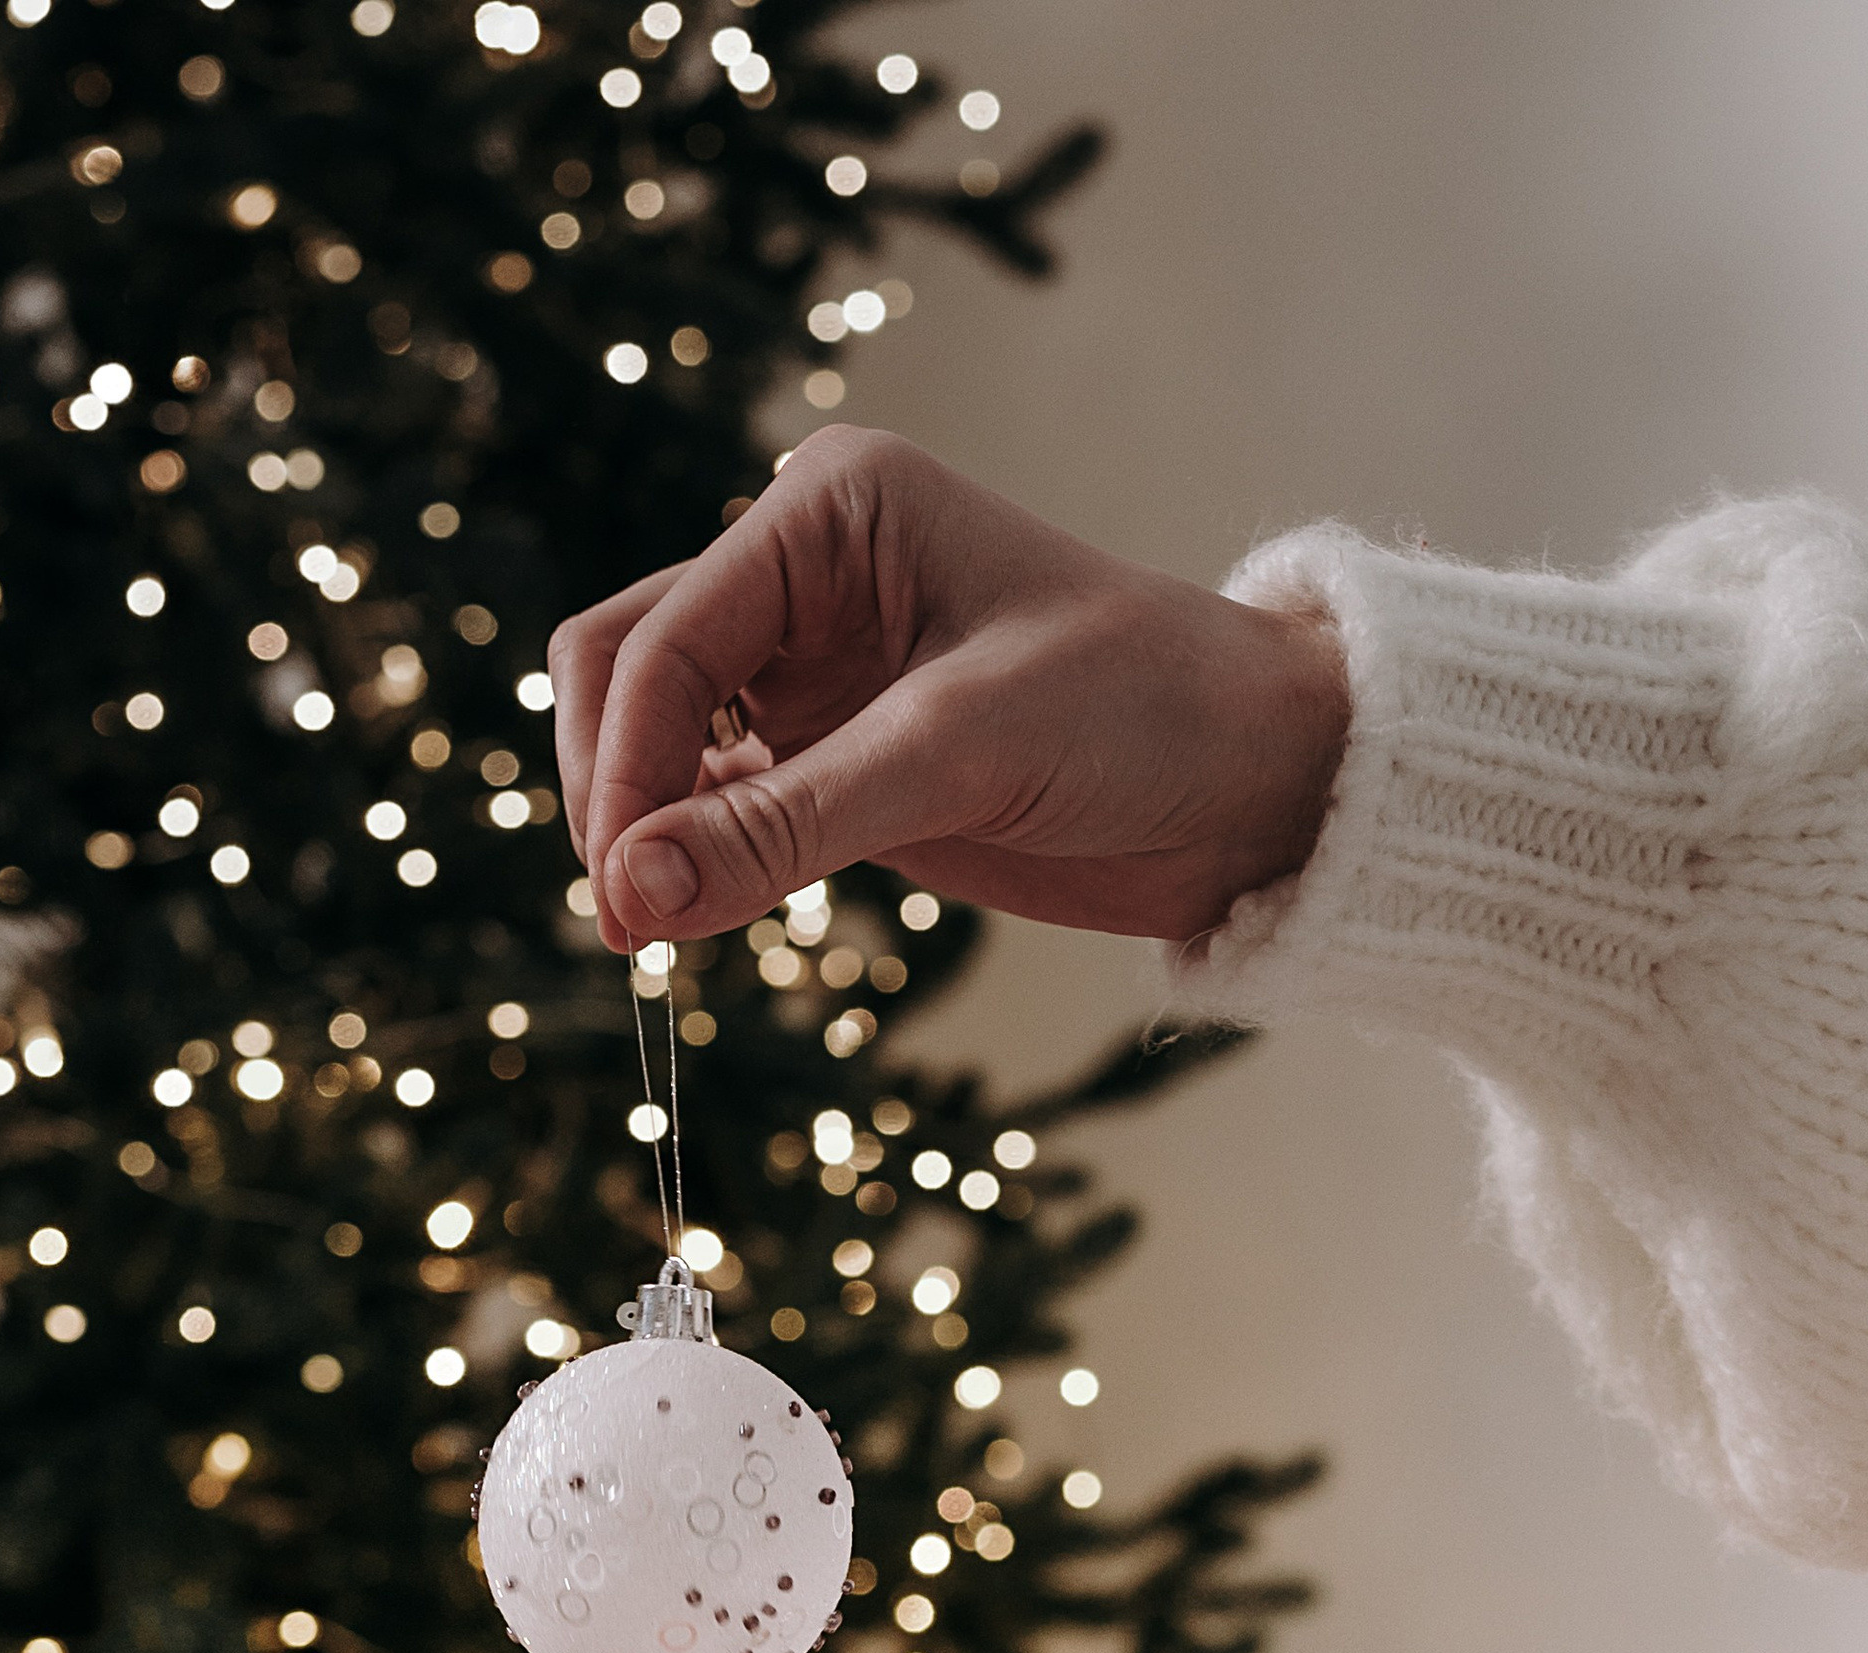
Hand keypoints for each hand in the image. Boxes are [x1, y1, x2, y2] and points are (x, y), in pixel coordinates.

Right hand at [550, 428, 1348, 954]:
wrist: (1255, 780)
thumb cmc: (1141, 712)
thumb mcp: (958, 759)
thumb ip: (786, 827)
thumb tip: (632, 896)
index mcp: (828, 512)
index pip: (661, 636)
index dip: (625, 768)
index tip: (623, 894)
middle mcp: (803, 576)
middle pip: (624, 670)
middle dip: (612, 788)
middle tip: (630, 918)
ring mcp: (810, 670)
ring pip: (653, 736)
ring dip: (641, 826)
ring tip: (659, 926)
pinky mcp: (832, 759)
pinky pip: (712, 800)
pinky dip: (690, 854)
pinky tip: (705, 907)